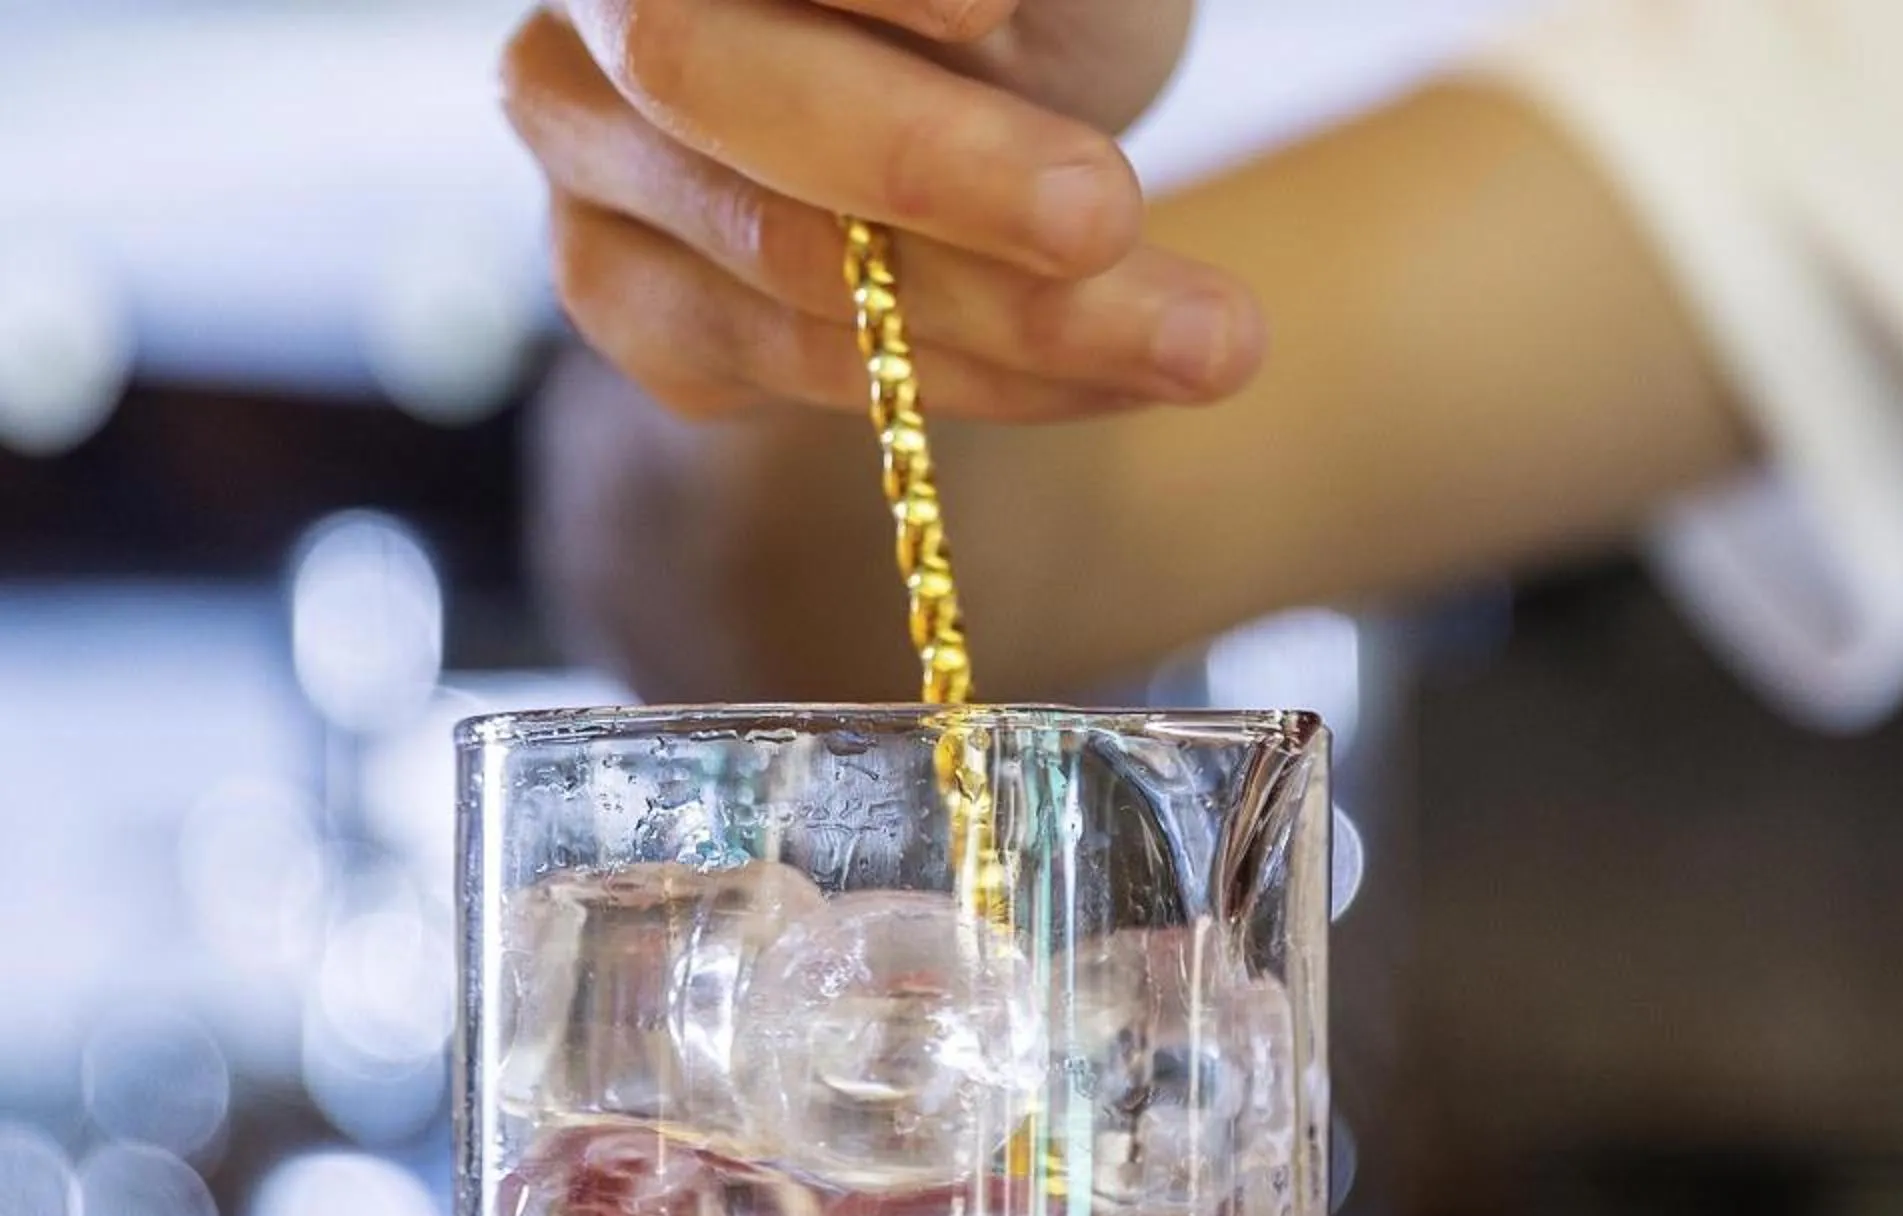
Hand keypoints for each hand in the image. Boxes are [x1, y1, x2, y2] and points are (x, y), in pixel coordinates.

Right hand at [503, 0, 1263, 420]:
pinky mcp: (646, 314)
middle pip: (714, 90)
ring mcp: (592, 179)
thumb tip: (973, 8)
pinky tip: (1132, 375)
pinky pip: (811, 377)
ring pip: (786, 274)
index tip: (994, 13)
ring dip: (1019, 321)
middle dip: (937, 167)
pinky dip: (994, 385)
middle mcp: (579, 28)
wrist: (994, 69)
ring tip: (1216, 340)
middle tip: (1107, 212)